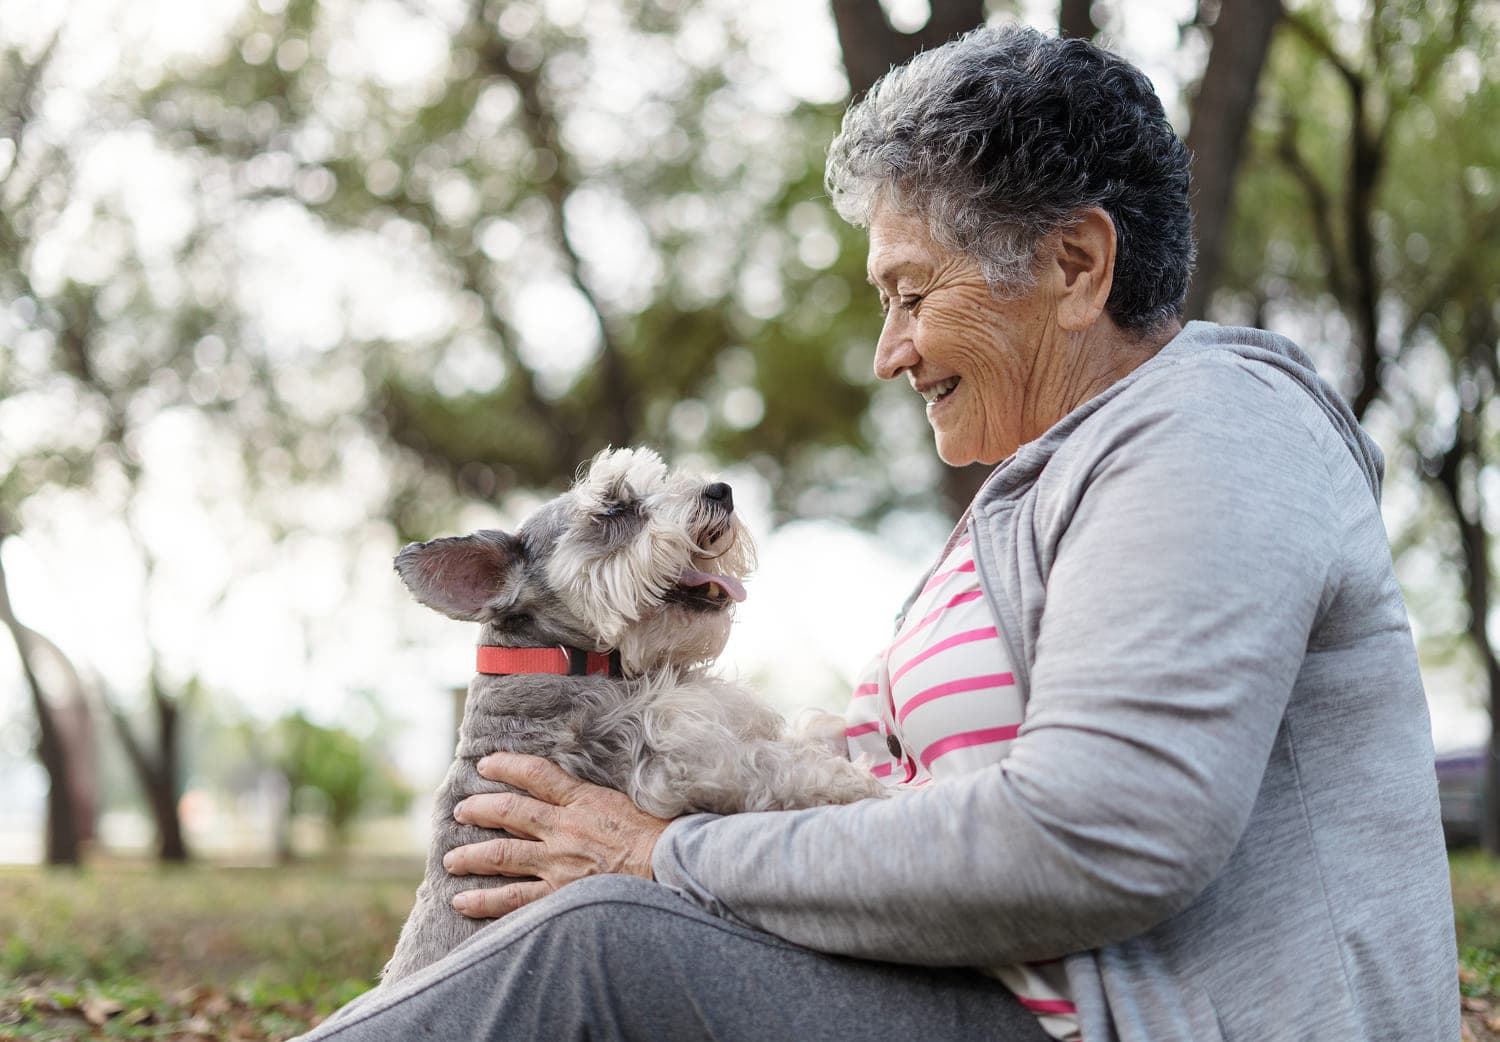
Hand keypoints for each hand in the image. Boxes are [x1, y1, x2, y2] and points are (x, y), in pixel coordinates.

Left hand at [443, 752, 671, 918]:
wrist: (671, 869)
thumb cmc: (660, 837)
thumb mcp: (628, 803)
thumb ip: (597, 798)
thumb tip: (582, 794)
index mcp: (583, 800)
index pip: (536, 774)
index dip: (507, 765)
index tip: (486, 763)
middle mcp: (563, 828)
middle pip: (509, 811)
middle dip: (480, 809)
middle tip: (460, 811)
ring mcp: (557, 863)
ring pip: (502, 854)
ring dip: (472, 856)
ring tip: (451, 860)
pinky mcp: (558, 894)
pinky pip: (513, 899)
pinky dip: (484, 901)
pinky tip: (462, 902)